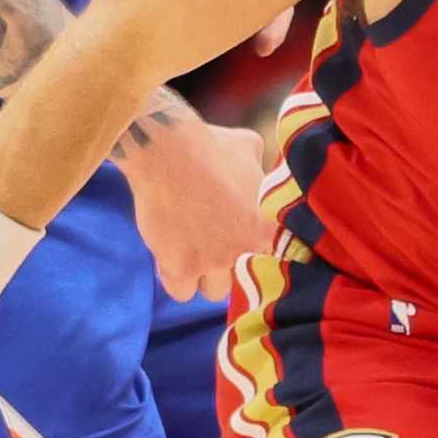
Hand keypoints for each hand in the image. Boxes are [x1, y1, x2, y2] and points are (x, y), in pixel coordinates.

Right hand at [116, 94, 266, 300]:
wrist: (168, 149)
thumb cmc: (207, 144)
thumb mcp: (249, 148)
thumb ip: (261, 169)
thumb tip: (263, 171)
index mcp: (269, 226)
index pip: (269, 259)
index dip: (250, 250)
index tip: (235, 242)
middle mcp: (248, 248)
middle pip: (242, 278)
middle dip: (227, 265)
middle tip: (209, 245)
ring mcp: (215, 260)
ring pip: (214, 291)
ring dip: (201, 276)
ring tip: (189, 250)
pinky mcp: (182, 267)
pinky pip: (181, 293)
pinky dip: (175, 279)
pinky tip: (171, 258)